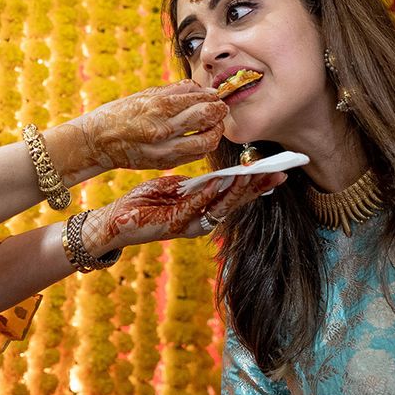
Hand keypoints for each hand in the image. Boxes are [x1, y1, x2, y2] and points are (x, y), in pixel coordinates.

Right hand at [52, 81, 229, 175]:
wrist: (96, 142)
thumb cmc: (118, 114)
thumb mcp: (143, 95)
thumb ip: (174, 91)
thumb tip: (201, 88)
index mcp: (156, 107)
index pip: (198, 99)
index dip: (211, 97)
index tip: (215, 95)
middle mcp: (162, 129)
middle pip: (206, 118)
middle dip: (219, 111)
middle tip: (221, 108)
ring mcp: (164, 149)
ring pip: (206, 141)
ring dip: (215, 131)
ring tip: (214, 125)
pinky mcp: (165, 163)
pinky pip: (195, 155)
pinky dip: (203, 145)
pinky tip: (200, 137)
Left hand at [79, 171, 283, 251]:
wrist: (116, 221)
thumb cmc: (145, 204)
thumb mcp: (175, 189)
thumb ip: (196, 185)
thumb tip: (218, 176)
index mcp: (203, 211)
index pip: (235, 196)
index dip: (256, 184)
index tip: (277, 170)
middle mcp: (201, 221)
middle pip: (236, 203)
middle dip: (257, 187)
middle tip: (278, 172)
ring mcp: (189, 224)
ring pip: (220, 206)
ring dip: (238, 190)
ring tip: (254, 174)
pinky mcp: (173, 223)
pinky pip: (194, 206)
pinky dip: (208, 195)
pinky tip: (219, 182)